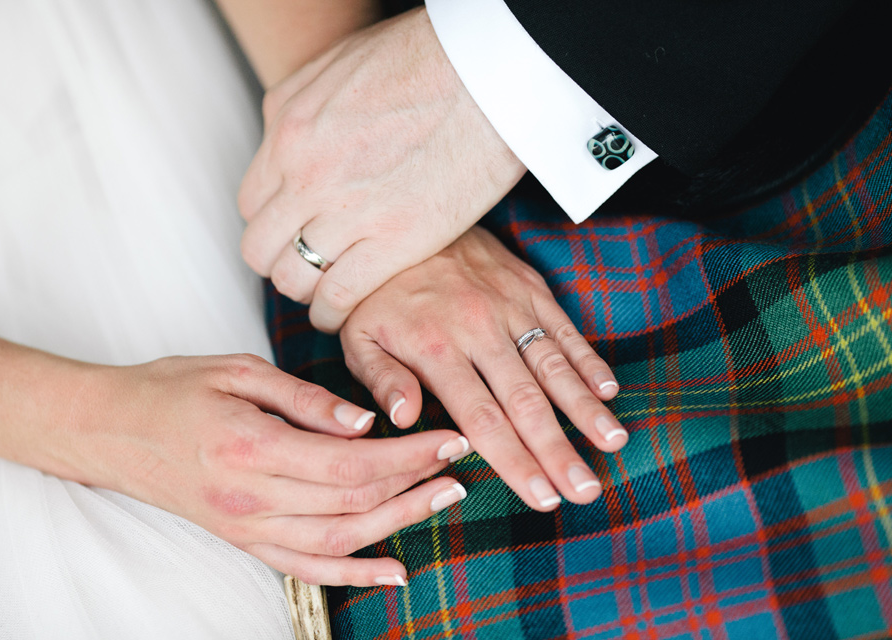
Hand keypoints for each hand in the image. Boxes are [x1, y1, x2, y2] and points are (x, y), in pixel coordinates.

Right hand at [64, 354, 470, 586]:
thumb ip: (305, 399)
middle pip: (354, 501)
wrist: (109, 431)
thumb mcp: (238, 372)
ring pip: (339, 539)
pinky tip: (393, 572)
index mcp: (254, 448)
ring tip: (443, 501)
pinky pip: (306, 569)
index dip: (408, 456)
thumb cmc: (172, 390)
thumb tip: (366, 423)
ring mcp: (248, 528)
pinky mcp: (244, 541)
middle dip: (415, 485)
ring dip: (399, 525)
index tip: (448, 439)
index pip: (351, 462)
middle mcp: (254, 499)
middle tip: (461, 465)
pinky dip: (353, 574)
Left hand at [239, 6, 525, 332]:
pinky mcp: (394, 240)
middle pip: (261, 248)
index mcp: (290, 129)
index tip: (290, 234)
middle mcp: (306, 173)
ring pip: (293, 278)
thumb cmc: (428, 57)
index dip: (271, 225)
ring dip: (304, 292)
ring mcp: (347, 210)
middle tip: (304, 266)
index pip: (250, 203)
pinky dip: (332, 313)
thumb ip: (304, 109)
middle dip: (279, 262)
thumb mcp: (338, 66)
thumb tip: (294, 139)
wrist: (488, 70)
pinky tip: (340, 313)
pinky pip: (338, 296)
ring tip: (322, 296)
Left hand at [340, 227, 626, 511]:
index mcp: (436, 350)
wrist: (400, 222)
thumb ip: (382, 380)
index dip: (515, 461)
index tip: (542, 497)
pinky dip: (587, 359)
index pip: (481, 419)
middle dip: (558, 450)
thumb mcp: (358, 337)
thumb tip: (407, 419)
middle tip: (585, 491)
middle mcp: (479, 330)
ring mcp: (509, 306)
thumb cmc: (375, 291)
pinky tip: (608, 390)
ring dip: (586, 409)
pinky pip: (564, 327)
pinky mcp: (528, 287)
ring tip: (613, 445)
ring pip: (555, 366)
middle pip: (526, 402)